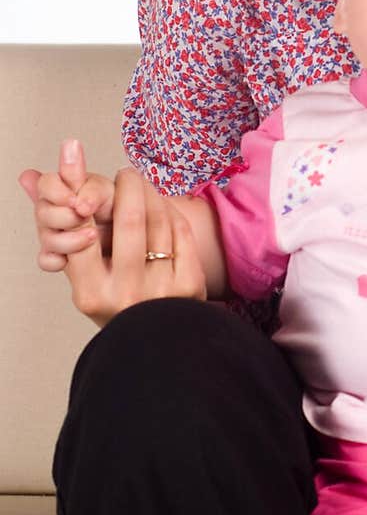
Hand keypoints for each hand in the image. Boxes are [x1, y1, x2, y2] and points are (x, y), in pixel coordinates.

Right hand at [20, 139, 113, 271]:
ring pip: (46, 239)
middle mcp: (56, 211)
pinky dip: (57, 260)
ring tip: (93, 236)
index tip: (75, 199)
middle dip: (64, 215)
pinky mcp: (62, 258)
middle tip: (84, 215)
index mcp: (63, 190)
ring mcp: (57, 234)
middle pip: (43, 212)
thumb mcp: (108, 193)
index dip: (57, 191)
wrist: (134, 240)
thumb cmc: (118, 210)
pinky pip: (47, 261)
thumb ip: (87, 177)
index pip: (46, 183)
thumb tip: (71, 144)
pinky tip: (69, 260)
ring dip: (68, 238)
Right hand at [20, 141, 205, 325]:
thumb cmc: (112, 300)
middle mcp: (125, 293)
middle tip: (126, 174)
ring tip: (143, 185)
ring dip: (151, 193)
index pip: (84, 232)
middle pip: (129, 219)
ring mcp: (161, 290)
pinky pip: (182, 232)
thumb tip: (28, 176)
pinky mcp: (189, 284)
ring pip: (159, 221)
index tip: (92, 185)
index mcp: (91, 293)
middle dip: (128, 185)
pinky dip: (172, 212)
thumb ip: (60, 228)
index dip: (88, 198)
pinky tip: (163, 206)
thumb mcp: (82, 276)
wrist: (156, 339)